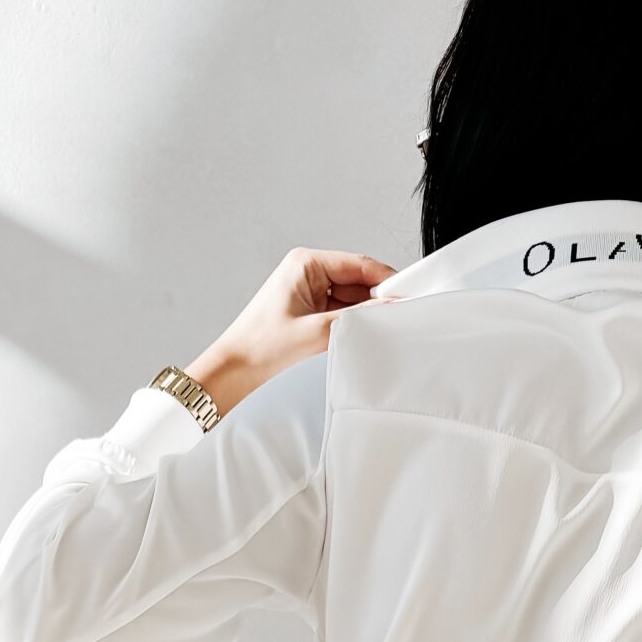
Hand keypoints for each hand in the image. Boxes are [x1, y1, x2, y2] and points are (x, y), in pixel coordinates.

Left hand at [188, 247, 394, 416]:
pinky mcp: (306, 314)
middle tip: (400, 321)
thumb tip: (394, 307)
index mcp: (306, 264)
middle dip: (378, 301)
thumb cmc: (261, 353)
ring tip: (379, 334)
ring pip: (351, 300)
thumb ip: (360, 318)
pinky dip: (352, 326)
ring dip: (365, 316)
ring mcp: (307, 294)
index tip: (410, 298)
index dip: (388, 281)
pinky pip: (340, 315)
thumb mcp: (318, 333)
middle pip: (359, 282)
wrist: (231, 378)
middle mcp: (307, 273)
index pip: (361, 265)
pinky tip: (361, 339)